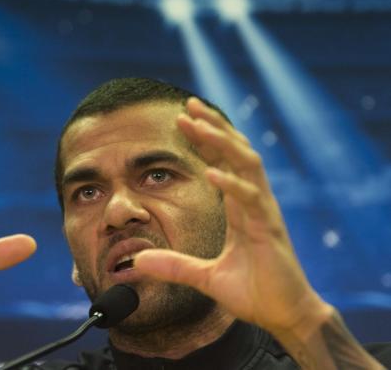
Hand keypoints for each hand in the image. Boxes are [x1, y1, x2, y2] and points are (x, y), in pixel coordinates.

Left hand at [133, 97, 326, 337]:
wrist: (285, 317)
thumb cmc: (254, 292)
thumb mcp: (205, 277)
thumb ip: (174, 266)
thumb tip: (137, 262)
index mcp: (241, 208)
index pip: (223, 163)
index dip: (206, 140)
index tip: (182, 119)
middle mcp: (254, 202)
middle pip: (235, 152)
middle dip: (213, 128)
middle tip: (188, 106)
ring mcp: (264, 213)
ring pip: (246, 164)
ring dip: (221, 142)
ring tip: (198, 125)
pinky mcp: (270, 230)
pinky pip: (251, 200)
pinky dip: (231, 185)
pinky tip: (211, 174)